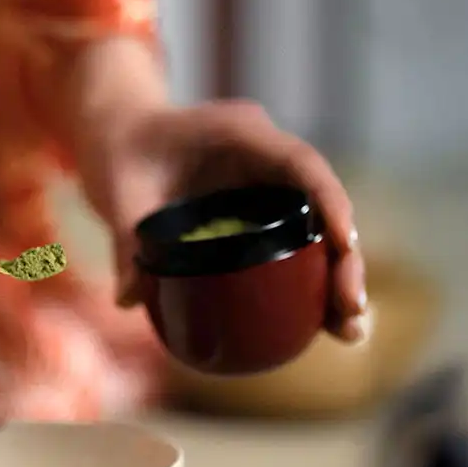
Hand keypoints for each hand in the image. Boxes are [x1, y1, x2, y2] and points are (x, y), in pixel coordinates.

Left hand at [79, 100, 368, 342]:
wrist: (119, 135)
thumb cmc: (119, 152)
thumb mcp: (117, 191)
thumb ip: (123, 240)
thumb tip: (128, 301)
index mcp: (242, 133)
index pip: (301, 164)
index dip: (329, 202)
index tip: (345, 245)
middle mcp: (267, 156)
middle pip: (321, 205)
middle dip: (344, 259)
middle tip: (351, 313)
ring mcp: (267, 184)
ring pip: (315, 230)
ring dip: (335, 277)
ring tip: (348, 333)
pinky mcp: (259, 210)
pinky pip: (293, 244)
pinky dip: (306, 281)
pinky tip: (316, 328)